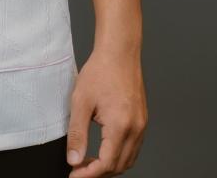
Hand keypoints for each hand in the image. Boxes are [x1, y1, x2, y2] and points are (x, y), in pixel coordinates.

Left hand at [65, 47, 147, 175]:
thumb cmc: (101, 71)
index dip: (89, 174)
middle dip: (98, 172)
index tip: (74, 175)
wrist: (119, 52)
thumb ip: (77, 133)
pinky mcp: (142, 120)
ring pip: (128, 159)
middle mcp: (136, 129)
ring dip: (109, 165)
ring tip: (89, 162)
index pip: (106, 163)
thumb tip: (74, 159)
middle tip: (78, 169)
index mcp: (121, 125)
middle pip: (119, 166)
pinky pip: (133, 148)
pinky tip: (104, 149)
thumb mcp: (80, 101)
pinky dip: (119, 155)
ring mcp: (141, 125)